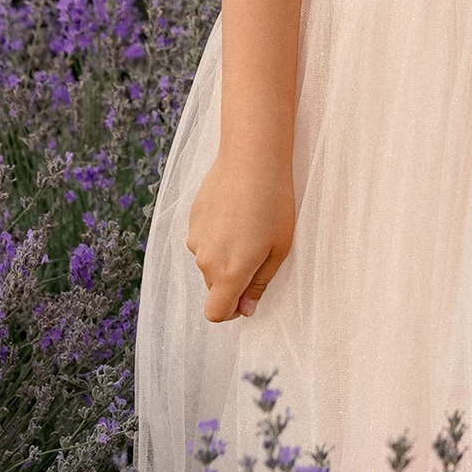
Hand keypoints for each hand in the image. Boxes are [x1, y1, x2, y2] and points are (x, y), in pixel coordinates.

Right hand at [187, 145, 295, 323]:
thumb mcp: (279, 249)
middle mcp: (205, 260)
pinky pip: (203, 239)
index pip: (215, 313)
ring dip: (225, 255)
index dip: (232, 312)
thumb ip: (260, 283)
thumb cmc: (274, 203)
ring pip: (208, 262)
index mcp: (229, 273)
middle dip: (232, 280)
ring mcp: (195, 238)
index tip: (248, 296)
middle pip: (213, 287)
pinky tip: (236, 211)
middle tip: (259, 251)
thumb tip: (247, 309)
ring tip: (249, 225)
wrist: (252, 158)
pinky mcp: (192, 219)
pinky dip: (217, 235)